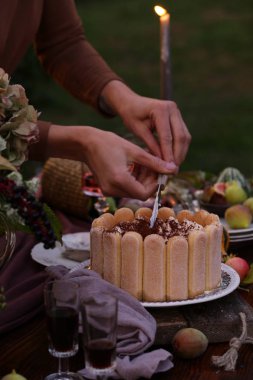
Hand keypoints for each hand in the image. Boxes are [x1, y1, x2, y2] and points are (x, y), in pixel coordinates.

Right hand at [46, 125, 176, 199]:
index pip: (144, 193)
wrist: (85, 143)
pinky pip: (125, 189)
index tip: (160, 172)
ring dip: (142, 180)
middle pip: (139, 193)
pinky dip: (134, 180)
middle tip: (154, 165)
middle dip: (150, 181)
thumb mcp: (134, 150)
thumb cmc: (109, 143)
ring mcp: (108, 191)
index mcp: (119, 179)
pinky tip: (135, 166)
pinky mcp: (107, 189)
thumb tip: (172, 170)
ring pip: (133, 191)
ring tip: (145, 163)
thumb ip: (154, 162)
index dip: (155, 185)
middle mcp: (112, 189)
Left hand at [100, 81, 190, 165]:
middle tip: (174, 170)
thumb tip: (162, 162)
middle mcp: (172, 109)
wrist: (131, 102)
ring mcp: (177, 112)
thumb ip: (151, 145)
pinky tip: (174, 158)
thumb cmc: (131, 116)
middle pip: (181, 137)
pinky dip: (180, 147)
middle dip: (178, 155)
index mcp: (161, 110)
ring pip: (185, 136)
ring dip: (181, 152)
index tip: (167, 168)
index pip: (167, 137)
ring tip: (174, 167)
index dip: (168, 154)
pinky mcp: (178, 117)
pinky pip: (183, 134)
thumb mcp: (138, 131)